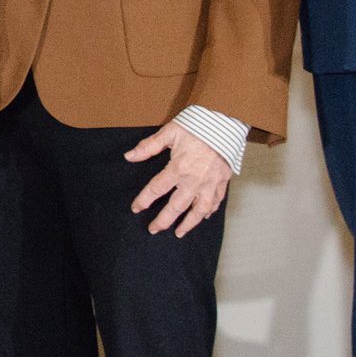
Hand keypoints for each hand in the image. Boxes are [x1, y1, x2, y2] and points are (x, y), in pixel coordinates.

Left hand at [122, 120, 235, 237]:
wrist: (226, 123)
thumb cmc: (198, 126)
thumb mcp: (170, 132)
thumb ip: (148, 146)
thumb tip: (129, 156)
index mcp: (178, 168)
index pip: (156, 189)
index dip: (144, 200)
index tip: (136, 208)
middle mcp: (194, 180)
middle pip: (176, 207)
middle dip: (163, 220)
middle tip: (154, 229)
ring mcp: (210, 183)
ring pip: (198, 210)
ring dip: (188, 224)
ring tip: (179, 233)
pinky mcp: (222, 182)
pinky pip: (215, 201)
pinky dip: (209, 211)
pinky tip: (203, 217)